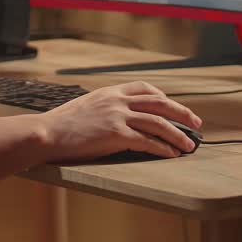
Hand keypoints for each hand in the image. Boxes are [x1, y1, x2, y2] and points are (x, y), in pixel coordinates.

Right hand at [36, 81, 201, 160]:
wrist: (46, 132)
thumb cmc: (61, 124)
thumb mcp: (85, 106)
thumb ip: (104, 107)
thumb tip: (116, 117)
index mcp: (110, 91)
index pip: (145, 88)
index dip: (164, 97)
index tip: (174, 106)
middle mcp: (116, 100)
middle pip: (159, 102)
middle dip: (181, 112)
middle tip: (196, 123)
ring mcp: (117, 116)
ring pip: (158, 122)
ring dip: (178, 134)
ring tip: (190, 145)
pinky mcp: (115, 135)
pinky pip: (146, 141)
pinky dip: (163, 147)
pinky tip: (172, 154)